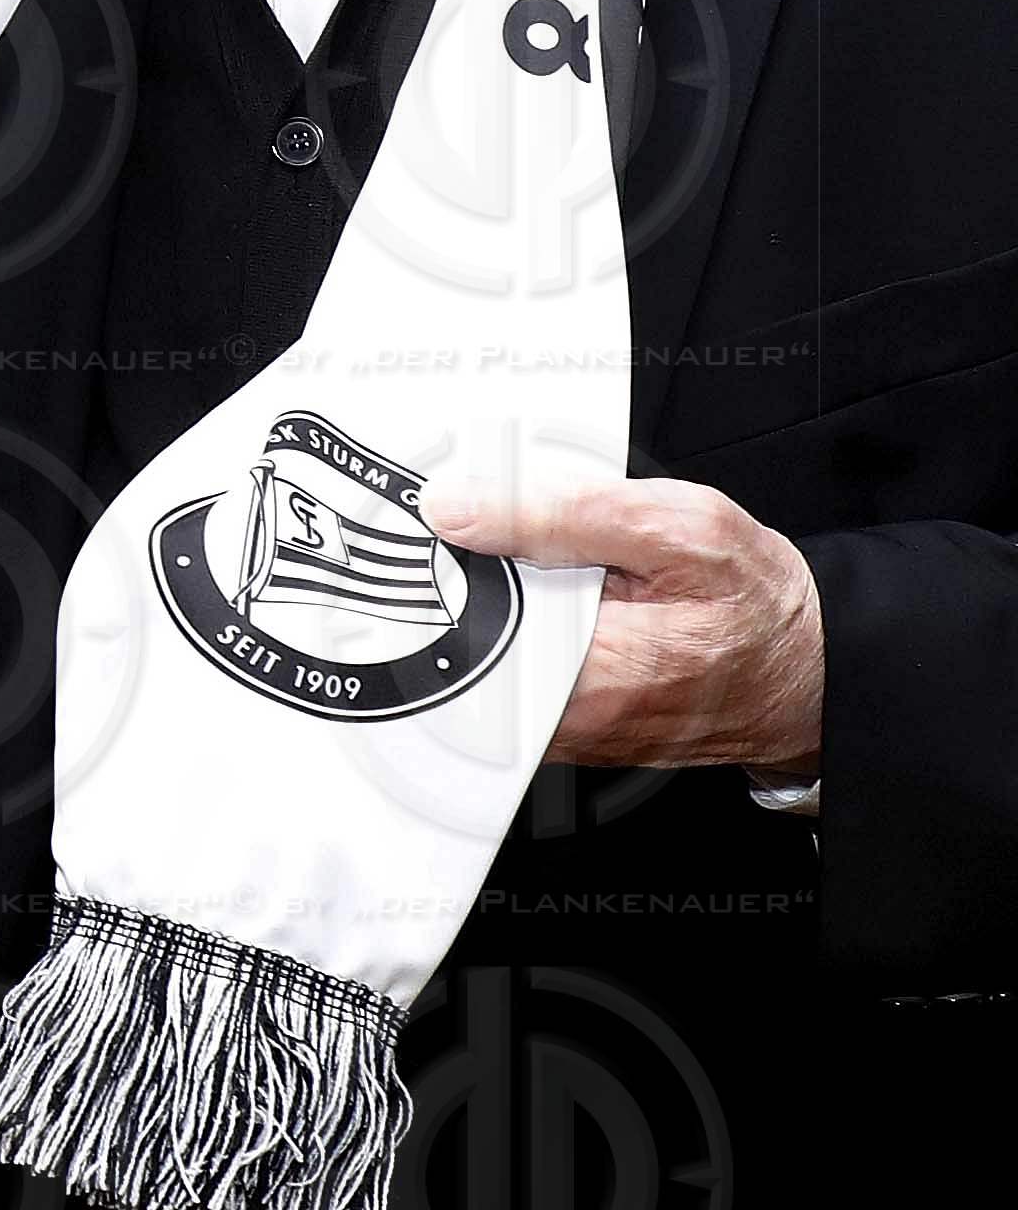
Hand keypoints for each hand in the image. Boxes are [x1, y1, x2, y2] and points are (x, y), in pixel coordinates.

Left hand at [423, 476, 823, 771]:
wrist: (812, 668)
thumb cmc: (761, 604)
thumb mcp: (678, 528)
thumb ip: (564, 514)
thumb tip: (457, 510)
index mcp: (592, 672)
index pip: (462, 626)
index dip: (437, 571)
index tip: (430, 528)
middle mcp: (570, 721)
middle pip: (460, 649)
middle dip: (449, 589)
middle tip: (457, 537)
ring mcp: (568, 733)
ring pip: (479, 666)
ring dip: (477, 612)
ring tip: (502, 565)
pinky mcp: (571, 730)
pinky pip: (510, 680)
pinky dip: (505, 636)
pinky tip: (529, 598)